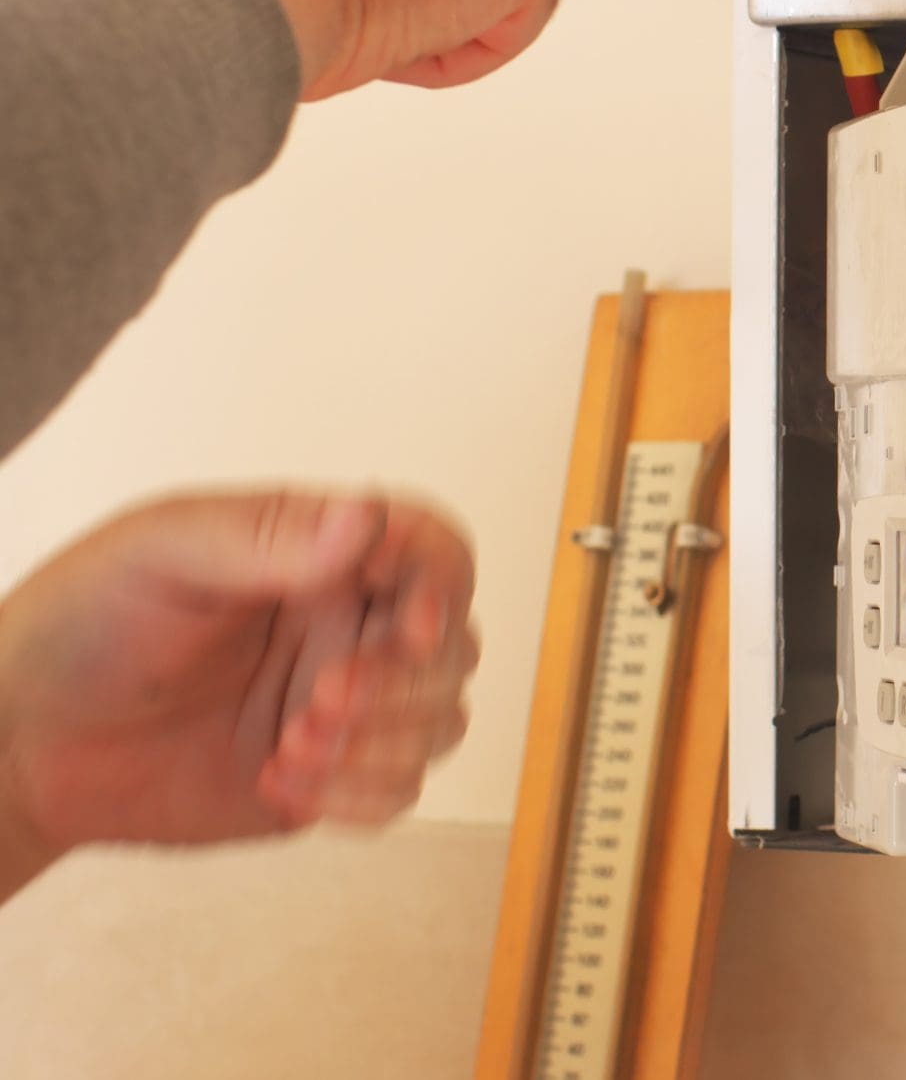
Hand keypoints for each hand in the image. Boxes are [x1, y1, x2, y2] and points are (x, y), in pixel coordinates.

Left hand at [0, 491, 478, 893]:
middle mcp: (345, 625)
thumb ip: (269, 537)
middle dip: (399, 684)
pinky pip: (399, 791)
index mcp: (320, 555)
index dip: (444, 588)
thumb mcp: (161, 553)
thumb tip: (367, 517)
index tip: (411, 632)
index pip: (435, 550)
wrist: (19, 747)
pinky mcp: (327, 778)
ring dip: (380, 743)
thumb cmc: (78, 628)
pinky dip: (359, 795)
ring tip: (291, 746)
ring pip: (440, 721)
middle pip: (454, 646)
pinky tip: (283, 784)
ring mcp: (342, 705)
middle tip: (319, 700)